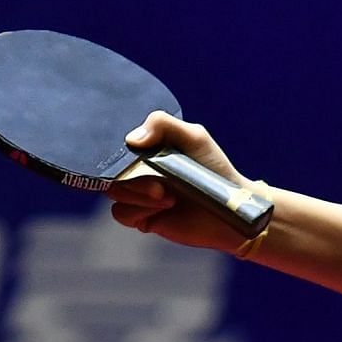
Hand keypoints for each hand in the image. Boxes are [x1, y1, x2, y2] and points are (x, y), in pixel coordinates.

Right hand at [106, 111, 255, 252]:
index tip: (139, 158)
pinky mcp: (142, 217)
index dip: (118, 153)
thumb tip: (130, 139)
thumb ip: (162, 124)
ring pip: (113, 192)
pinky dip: (138, 211)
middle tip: (160, 186)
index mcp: (146, 149)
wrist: (230, 208)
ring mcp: (139, 194)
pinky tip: (163, 209)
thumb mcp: (194, 137)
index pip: (114, 147)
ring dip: (138, 195)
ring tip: (170, 198)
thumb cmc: (215, 169)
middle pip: (110, 171)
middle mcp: (138, 170)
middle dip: (134, 179)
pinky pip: (120, 213)